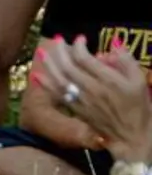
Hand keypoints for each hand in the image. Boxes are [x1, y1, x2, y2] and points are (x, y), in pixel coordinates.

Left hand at [38, 36, 151, 162]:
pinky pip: (57, 94)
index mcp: (108, 81)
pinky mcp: (76, 109)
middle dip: (61, 51)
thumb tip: (113, 42)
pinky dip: (46, 84)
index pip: (85, 59)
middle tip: (58, 39)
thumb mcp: (139, 81)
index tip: (80, 38)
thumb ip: (126, 60)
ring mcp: (82, 100)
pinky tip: (36, 75)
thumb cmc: (138, 107)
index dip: (79, 46)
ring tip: (41, 51)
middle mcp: (91, 89)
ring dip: (49, 65)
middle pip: (69, 67)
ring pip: (60, 79)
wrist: (132, 136)